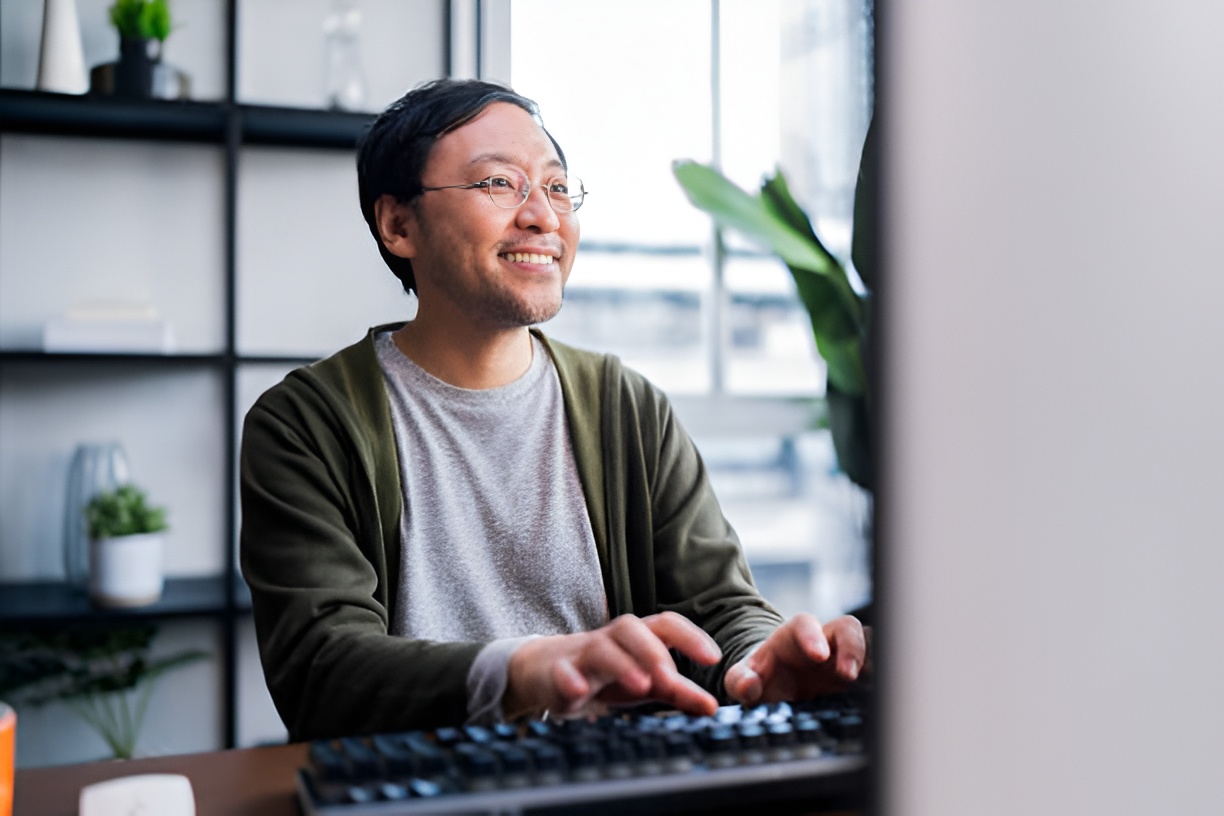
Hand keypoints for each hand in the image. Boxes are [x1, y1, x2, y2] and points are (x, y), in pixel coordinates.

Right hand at [503, 612, 721, 719]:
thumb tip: (712, 706)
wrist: (549, 672)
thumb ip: (679, 691)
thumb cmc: (607, 674)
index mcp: (637, 637)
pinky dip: (571, 679)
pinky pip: (563, 671)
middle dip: (653, 651)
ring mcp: (583, 653)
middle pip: (631, 628)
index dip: (690, 636)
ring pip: (600, 648)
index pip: (665, 625)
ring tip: (641, 687)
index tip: (713, 658)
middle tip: (671, 679)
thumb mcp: (646, 682)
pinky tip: (581, 693)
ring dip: (622, 664)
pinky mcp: (558, 672)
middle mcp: (611, 639)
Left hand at [724, 613, 866, 705]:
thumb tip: (747, 687)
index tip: (818, 656)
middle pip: (846, 627)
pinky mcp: (857, 674)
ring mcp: (843, 656)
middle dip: (852, 647)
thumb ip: (740, 681)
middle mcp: (824, 641)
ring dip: (872, 660)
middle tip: (848, 675)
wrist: (776, 689)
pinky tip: (879, 693)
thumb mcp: (744, 679)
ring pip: (868, 643)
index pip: (805, 624)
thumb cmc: (761, 678)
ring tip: (870, 683)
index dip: (813, 636)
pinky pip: (875, 668)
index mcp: (793, 636)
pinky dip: (878, 677)